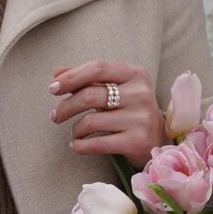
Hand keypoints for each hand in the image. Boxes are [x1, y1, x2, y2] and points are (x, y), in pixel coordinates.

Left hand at [50, 61, 164, 166]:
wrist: (159, 141)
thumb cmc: (130, 111)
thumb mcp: (114, 90)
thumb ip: (87, 80)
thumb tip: (57, 72)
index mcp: (135, 74)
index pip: (98, 68)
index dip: (72, 77)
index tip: (53, 88)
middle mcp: (141, 94)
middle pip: (90, 95)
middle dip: (66, 106)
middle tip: (54, 115)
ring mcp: (140, 118)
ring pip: (91, 121)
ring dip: (75, 129)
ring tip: (75, 133)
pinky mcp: (137, 141)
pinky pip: (97, 144)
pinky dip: (80, 145)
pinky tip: (77, 145)